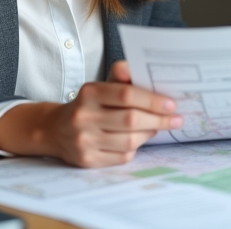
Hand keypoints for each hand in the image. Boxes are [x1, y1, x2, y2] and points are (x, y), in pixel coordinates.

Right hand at [0, 61, 181, 166]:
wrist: (55, 130)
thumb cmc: (88, 105)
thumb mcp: (101, 86)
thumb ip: (121, 76)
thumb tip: (136, 69)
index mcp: (89, 93)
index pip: (126, 94)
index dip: (152, 100)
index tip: (171, 104)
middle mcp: (83, 117)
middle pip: (131, 120)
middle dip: (158, 119)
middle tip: (176, 119)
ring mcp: (83, 141)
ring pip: (129, 141)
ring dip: (149, 134)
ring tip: (157, 127)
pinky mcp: (87, 160)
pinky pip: (122, 156)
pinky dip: (135, 148)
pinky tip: (138, 139)